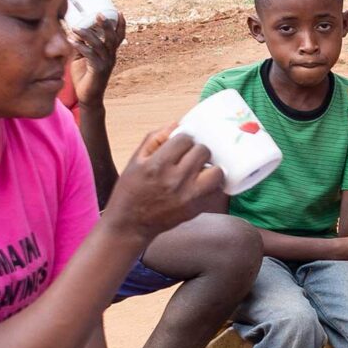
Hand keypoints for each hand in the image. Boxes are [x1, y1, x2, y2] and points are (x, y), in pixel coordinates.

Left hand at [70, 10, 124, 99]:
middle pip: (112, 38)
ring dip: (87, 34)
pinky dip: (80, 46)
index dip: (120, 24)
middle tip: (99, 14)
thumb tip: (75, 32)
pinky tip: (71, 40)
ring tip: (75, 28)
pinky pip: (90, 55)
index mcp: (110, 53)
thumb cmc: (85, 76)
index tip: (118, 11)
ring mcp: (106, 64)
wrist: (88, 97)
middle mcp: (111, 57)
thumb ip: (82, 45)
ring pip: (100, 45)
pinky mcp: (98, 70)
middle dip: (107, 25)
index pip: (119, 36)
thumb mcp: (83, 57)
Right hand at [105, 127, 224, 239]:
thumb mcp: (136, 160)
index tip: (180, 144)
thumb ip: (156, 139)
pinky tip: (200, 182)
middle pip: (203, 151)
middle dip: (197, 150)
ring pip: (216, 171)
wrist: (130, 224)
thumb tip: (177, 124)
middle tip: (190, 155)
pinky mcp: (196, 209)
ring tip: (199, 169)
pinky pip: (215, 190)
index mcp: (158, 165)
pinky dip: (210, 184)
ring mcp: (188, 196)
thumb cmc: (130, 190)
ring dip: (210, 167)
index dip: (184, 139)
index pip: (185, 138)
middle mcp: (175, 180)